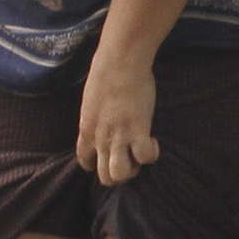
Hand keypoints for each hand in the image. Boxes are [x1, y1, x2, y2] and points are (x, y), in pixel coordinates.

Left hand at [79, 51, 160, 183]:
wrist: (119, 62)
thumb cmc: (106, 72)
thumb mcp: (92, 99)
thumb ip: (97, 114)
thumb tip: (104, 114)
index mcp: (87, 130)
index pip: (85, 161)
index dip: (96, 164)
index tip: (107, 156)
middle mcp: (100, 139)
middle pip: (105, 176)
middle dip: (118, 173)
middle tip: (129, 156)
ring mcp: (118, 137)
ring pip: (120, 174)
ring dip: (133, 169)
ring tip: (139, 153)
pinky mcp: (138, 130)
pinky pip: (145, 157)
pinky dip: (151, 153)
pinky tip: (153, 140)